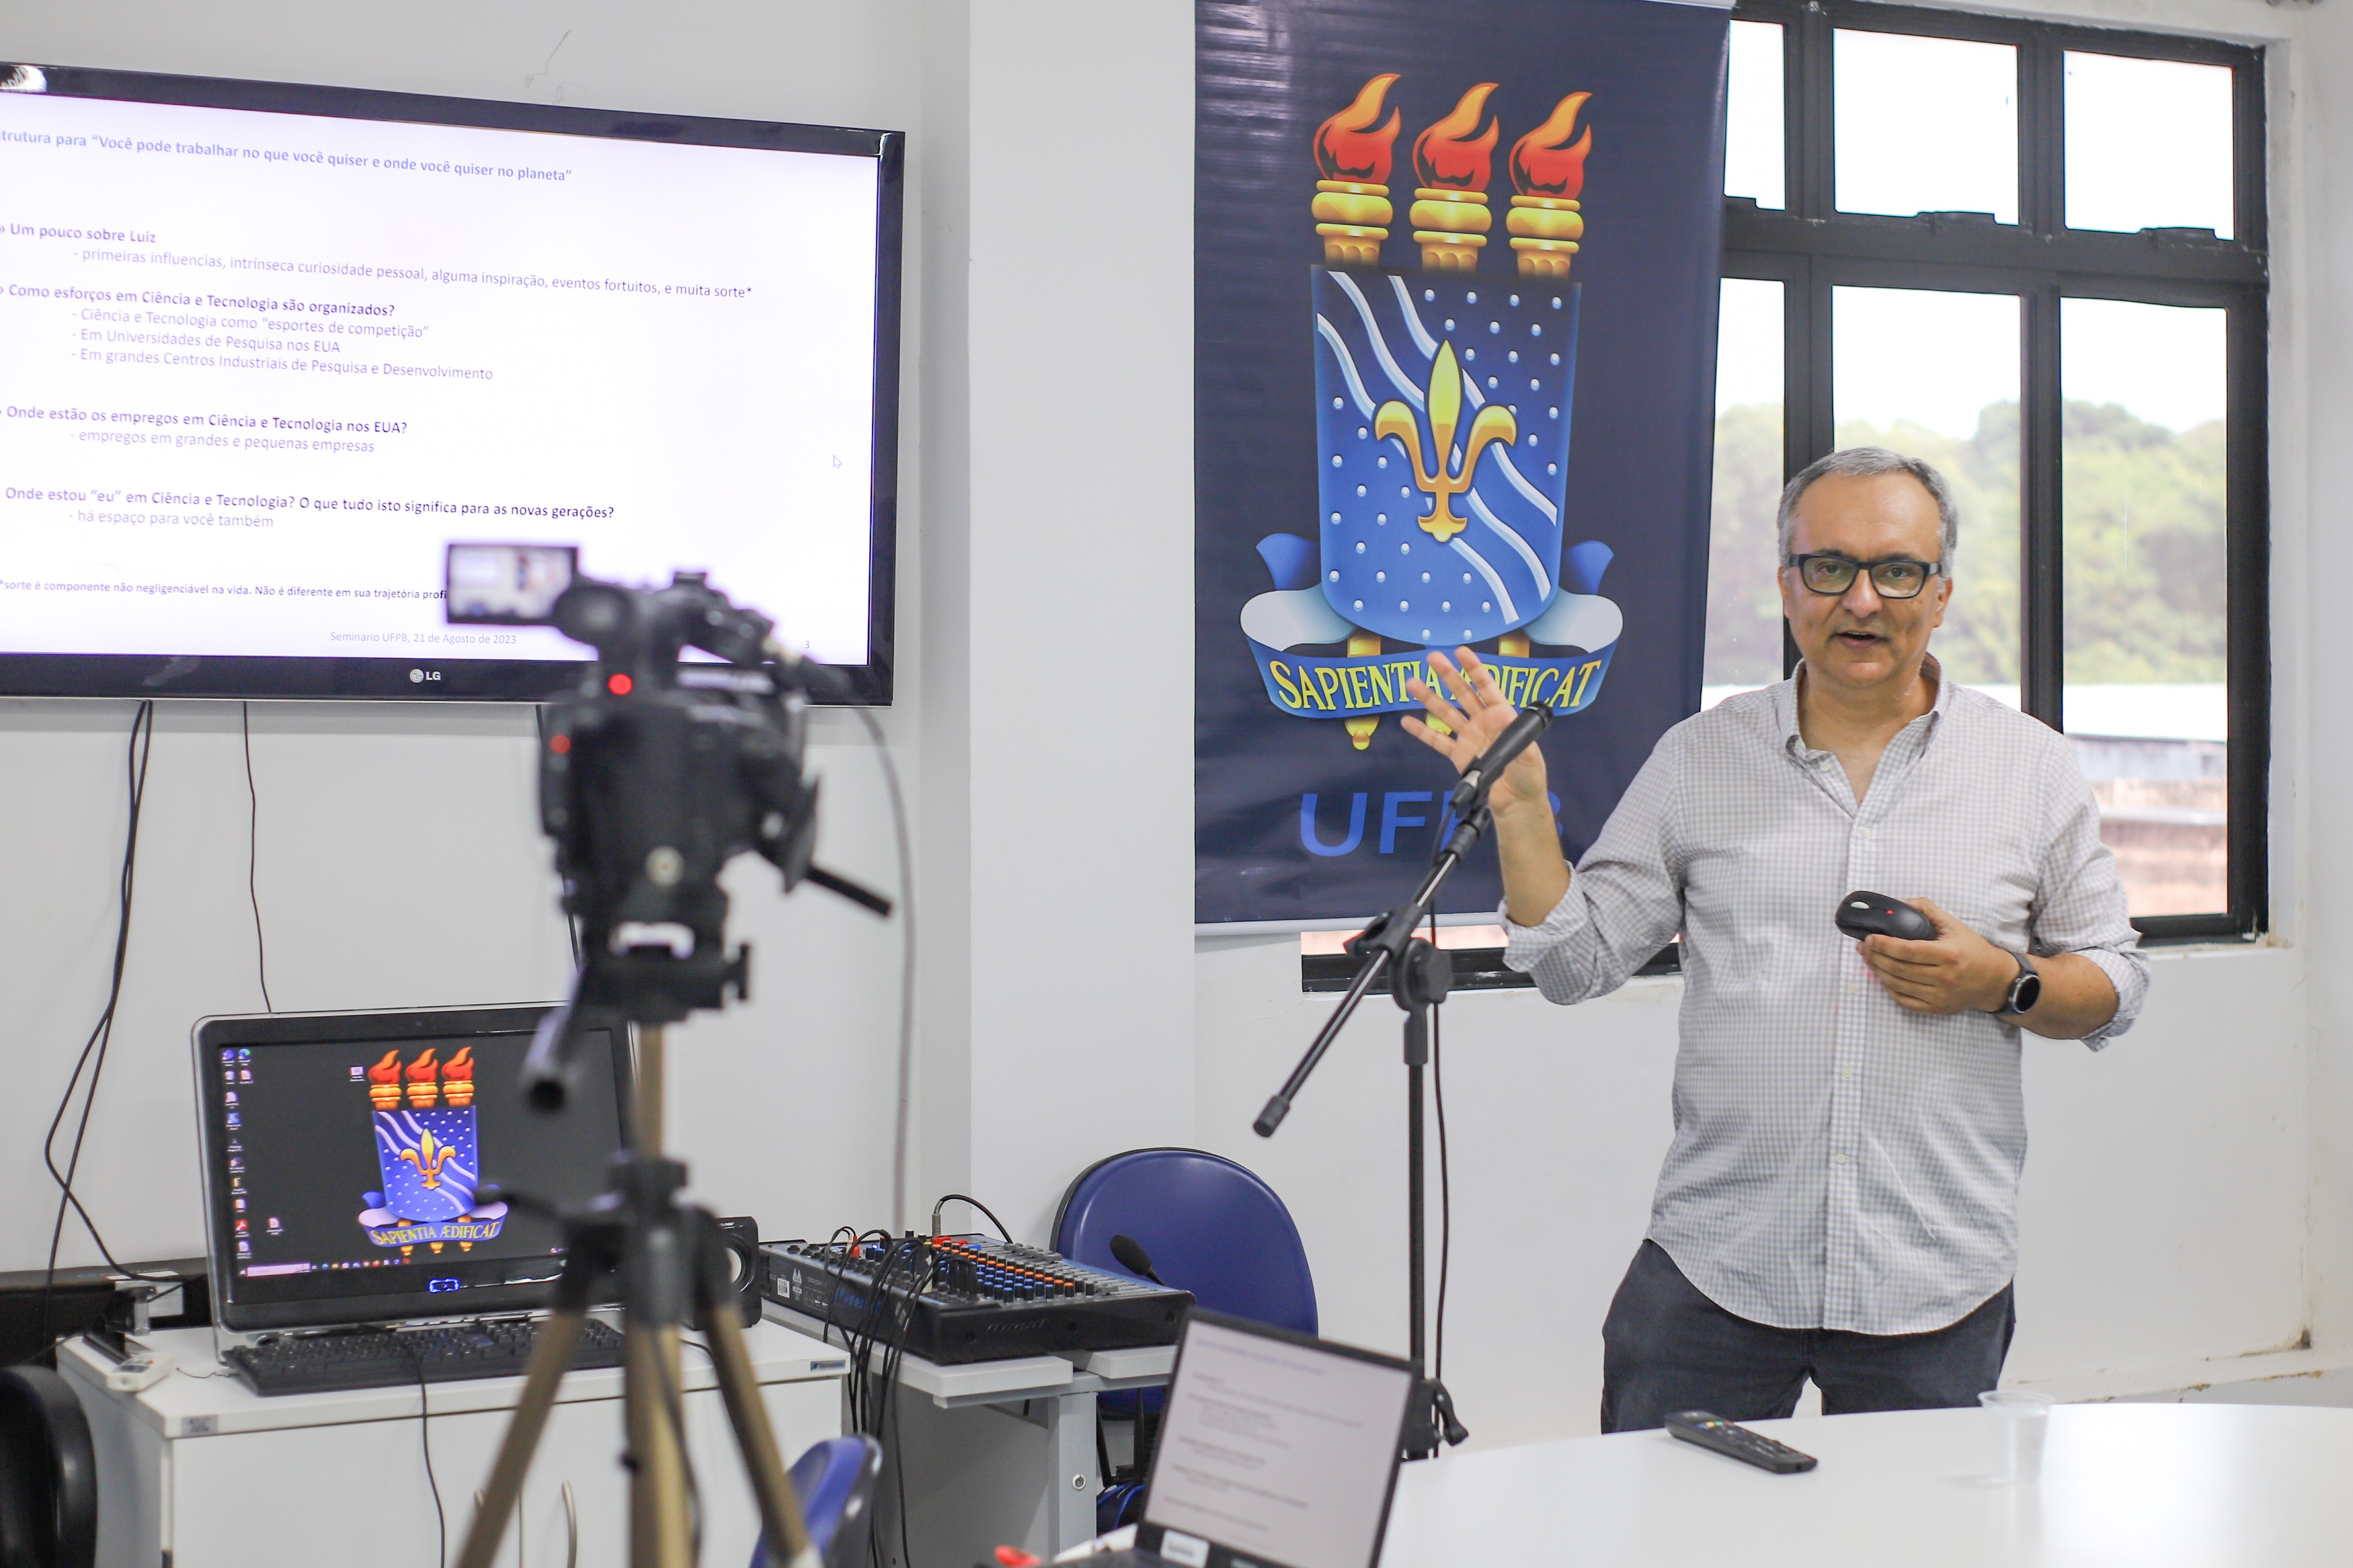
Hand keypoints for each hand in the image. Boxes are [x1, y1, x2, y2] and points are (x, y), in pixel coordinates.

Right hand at [1401, 648, 1549, 817]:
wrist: (1517, 802)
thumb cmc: (1529, 775)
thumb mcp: (1529, 754)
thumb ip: (1516, 736)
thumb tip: (1505, 713)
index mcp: (1502, 715)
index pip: (1486, 687)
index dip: (1474, 669)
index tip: (1461, 652)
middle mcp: (1482, 722)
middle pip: (1462, 693)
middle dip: (1447, 675)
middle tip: (1432, 657)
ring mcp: (1468, 737)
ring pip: (1445, 713)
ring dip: (1429, 698)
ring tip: (1412, 683)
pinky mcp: (1458, 756)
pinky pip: (1438, 741)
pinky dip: (1422, 732)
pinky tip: (1407, 721)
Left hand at [1857, 897, 2018, 1014]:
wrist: (1995, 980)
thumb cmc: (1973, 950)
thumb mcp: (1954, 925)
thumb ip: (1927, 910)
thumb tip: (1898, 903)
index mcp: (1949, 955)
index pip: (1908, 951)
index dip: (1885, 945)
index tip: (1869, 938)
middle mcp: (1945, 978)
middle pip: (1899, 969)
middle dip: (1875, 957)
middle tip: (1863, 947)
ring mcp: (1940, 996)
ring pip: (1898, 985)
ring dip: (1878, 971)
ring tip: (1869, 959)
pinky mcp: (1937, 1009)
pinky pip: (1905, 1001)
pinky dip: (1889, 989)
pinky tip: (1883, 976)